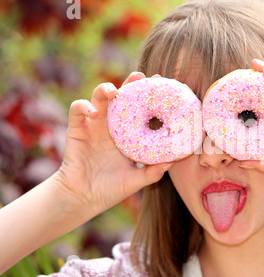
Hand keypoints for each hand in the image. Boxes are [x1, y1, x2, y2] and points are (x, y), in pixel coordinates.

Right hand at [54, 72, 171, 214]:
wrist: (83, 199)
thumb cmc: (110, 189)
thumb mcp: (136, 180)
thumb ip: (153, 172)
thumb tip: (173, 161)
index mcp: (127, 134)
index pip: (140, 109)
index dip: (149, 97)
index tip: (163, 86)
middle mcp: (112, 126)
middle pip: (121, 97)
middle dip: (130, 84)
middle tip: (141, 77)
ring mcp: (94, 126)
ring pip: (98, 97)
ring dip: (105, 89)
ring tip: (114, 92)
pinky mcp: (77, 130)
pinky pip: (77, 110)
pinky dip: (83, 106)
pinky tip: (93, 113)